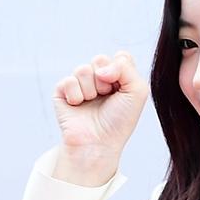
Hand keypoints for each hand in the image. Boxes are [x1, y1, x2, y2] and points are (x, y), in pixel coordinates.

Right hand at [52, 51, 148, 184]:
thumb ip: (127, 67)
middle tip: (107, 97)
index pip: (119, 57)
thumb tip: (100, 68)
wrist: (98, 143)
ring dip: (91, 89)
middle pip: (100, 59)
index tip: (122, 88)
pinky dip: (76, 95)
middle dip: (105, 79)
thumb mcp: (137, 91)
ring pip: (83, 69)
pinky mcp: (63, 91)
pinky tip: (78, 106)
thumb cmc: (119, 121)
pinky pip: (68, 81)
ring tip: (93, 104)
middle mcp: (99, 80)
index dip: (121, 69)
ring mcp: (80, 85)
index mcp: (118, 78)